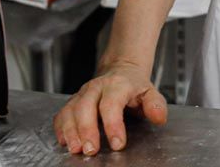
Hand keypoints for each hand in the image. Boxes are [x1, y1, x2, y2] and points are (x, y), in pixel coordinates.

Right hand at [52, 59, 167, 155]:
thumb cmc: (135, 86)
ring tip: (75, 149)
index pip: (112, 104)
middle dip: (86, 130)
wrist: (122, 70)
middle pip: (85, 106)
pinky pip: (62, 113)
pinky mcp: (73, 101)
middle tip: (91, 150)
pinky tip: (65, 141)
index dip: (113, 125)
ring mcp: (82, 94)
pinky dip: (61, 127)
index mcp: (117, 85)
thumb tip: (159, 118)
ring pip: (71, 109)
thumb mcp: (150, 92)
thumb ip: (155, 105)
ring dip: (71, 130)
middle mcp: (96, 88)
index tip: (118, 144)